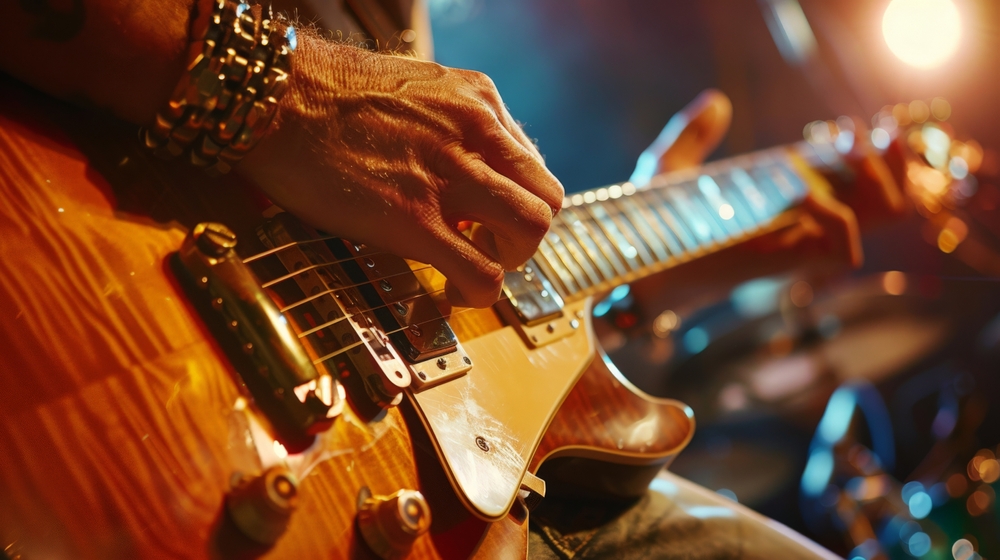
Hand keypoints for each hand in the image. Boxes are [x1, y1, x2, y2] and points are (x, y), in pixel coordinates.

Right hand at [240, 31, 563, 307]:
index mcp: (476, 101)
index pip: (531, 162)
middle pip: (547, 198)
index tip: (491, 217)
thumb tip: (455, 162)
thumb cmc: (323, 91)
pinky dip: (478, 293)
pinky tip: (451, 292)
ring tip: (476, 266)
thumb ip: (447, 123)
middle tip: (491, 245)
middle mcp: (475, 133)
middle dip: (526, 233)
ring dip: (511, 261)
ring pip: (531, 232)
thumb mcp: (411, 88)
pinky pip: (481, 272)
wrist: (273, 96)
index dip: (516, 199)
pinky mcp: (416, 219)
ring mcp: (450, 176)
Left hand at [628, 90, 870, 312]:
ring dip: (878, 179)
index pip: (855, 181)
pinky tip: (805, 189)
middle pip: (887, 200)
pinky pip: (844, 247)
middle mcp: (801, 222)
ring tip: (846, 146)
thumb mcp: (672, 164)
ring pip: (880, 218)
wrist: (628, 264)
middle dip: (890, 161)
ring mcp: (797, 244)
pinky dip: (839, 215)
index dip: (871, 153)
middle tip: (858, 133)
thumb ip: (695, 134)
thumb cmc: (647, 222)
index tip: (852, 126)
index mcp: (784, 198)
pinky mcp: (783, 264)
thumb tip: (717, 101)